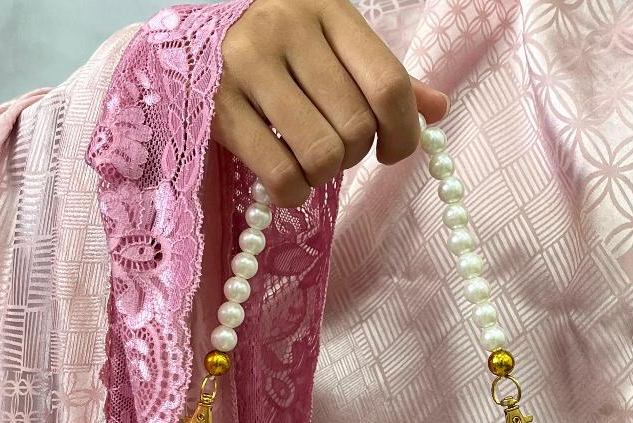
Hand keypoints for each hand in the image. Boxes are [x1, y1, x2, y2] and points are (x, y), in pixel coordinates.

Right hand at [214, 0, 449, 206]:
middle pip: (355, 126)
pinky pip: (281, 175)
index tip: (393, 152)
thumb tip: (438, 110)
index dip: (403, 133)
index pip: (388, 84)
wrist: (194, 47)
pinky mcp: (218, 109)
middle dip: (354, 154)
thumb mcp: (334, 49)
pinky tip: (289, 184)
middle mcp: (286, 29)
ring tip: (309, 164)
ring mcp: (247, 66)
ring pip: (321, 154)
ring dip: (323, 176)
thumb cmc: (281, 52)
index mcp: (327, 9)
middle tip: (336, 150)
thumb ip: (382, 79)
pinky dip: (294, 194)